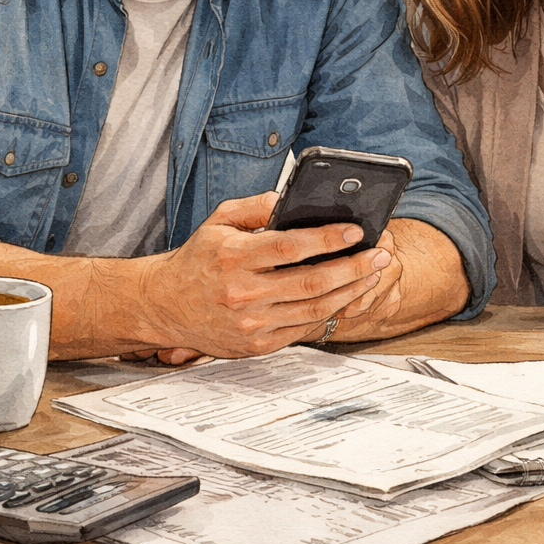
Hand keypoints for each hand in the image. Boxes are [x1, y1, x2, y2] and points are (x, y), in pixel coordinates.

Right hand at [127, 191, 394, 363]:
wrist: (165, 305)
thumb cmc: (197, 260)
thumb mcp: (218, 221)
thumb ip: (255, 207)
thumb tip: (290, 199)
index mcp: (234, 257)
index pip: (291, 247)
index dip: (327, 239)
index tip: (355, 231)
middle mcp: (243, 292)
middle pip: (312, 282)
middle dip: (353, 268)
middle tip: (379, 255)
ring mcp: (251, 323)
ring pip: (314, 308)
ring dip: (350, 292)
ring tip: (371, 275)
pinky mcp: (257, 344)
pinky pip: (303, 328)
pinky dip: (329, 312)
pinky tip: (345, 296)